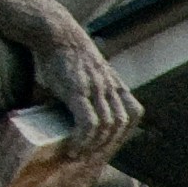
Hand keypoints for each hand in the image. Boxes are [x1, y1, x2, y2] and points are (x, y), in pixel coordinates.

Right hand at [34, 36, 139, 154]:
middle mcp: (109, 86)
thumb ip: (87, 89)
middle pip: (121, 123)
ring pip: (107, 126)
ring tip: (79, 154)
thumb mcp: (84, 70)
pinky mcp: (76, 91)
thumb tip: (71, 109)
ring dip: (94, 146)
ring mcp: (94, 89)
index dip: (125, 131)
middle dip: (108, 144)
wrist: (54, 32)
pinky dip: (83, 139)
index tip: (107, 143)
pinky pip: (88, 123)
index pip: (133, 112)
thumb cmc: (62, 52)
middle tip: (91, 154)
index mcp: (113, 82)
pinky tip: (73, 147)